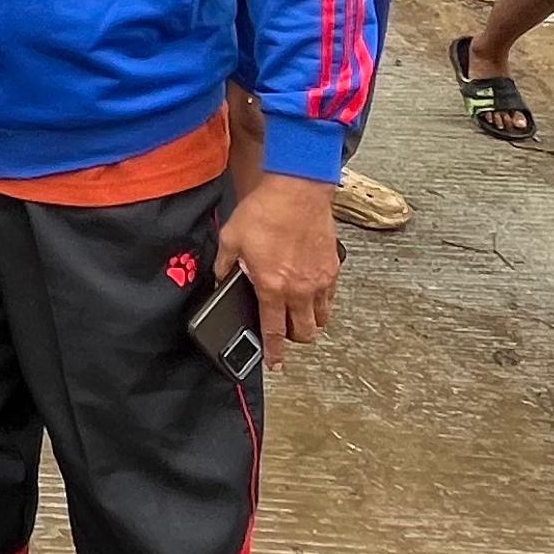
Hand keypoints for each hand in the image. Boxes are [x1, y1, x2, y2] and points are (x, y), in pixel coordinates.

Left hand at [217, 174, 339, 368]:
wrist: (297, 190)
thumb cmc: (265, 211)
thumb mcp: (231, 238)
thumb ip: (224, 265)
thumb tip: (221, 278)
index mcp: (272, 286)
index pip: (273, 331)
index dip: (274, 352)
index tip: (274, 364)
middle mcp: (299, 289)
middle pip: (304, 332)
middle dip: (294, 340)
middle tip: (285, 335)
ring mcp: (319, 280)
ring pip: (321, 319)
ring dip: (310, 323)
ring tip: (299, 316)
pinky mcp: (332, 268)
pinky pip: (330, 297)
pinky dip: (322, 302)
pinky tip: (311, 293)